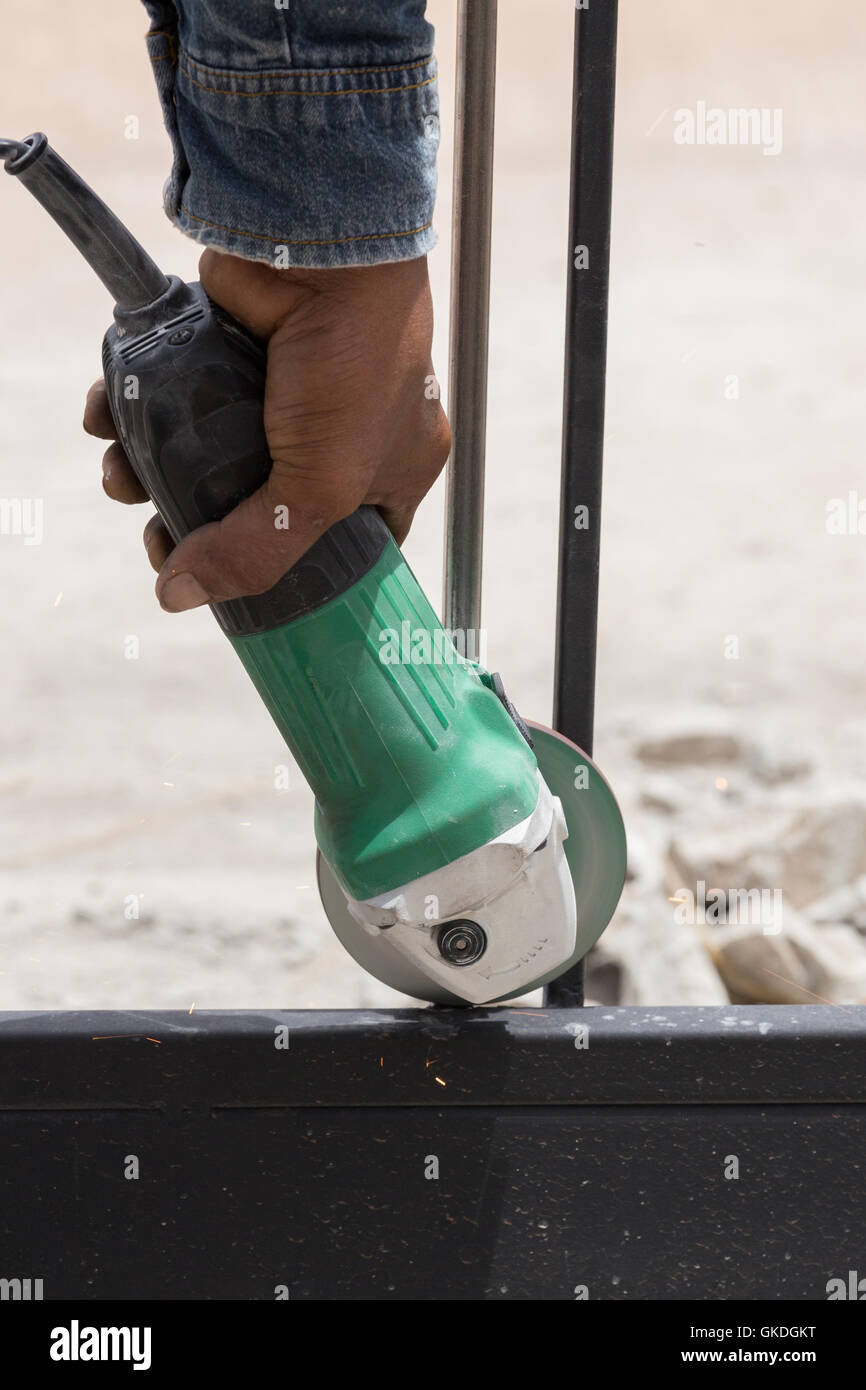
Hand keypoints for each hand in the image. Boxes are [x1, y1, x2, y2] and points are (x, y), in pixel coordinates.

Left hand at [83, 250, 450, 610]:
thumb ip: (257, 552)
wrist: (326, 251)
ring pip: (209, 450)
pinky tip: (108, 422)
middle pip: (265, 502)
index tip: (250, 593)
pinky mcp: (232, 349)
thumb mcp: (319, 489)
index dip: (308, 574)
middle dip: (205, 526)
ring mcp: (285, 388)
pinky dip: (136, 409)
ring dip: (154, 470)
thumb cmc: (356, 370)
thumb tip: (177, 594)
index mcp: (394, 466)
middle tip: (162, 541)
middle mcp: (343, 429)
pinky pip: (177, 393)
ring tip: (122, 480)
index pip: (357, 541)